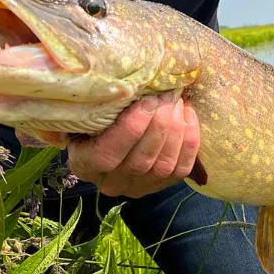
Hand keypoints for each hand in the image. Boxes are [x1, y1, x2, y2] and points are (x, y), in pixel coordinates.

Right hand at [67, 95, 199, 198]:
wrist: (114, 130)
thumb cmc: (100, 114)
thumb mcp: (91, 108)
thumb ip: (101, 102)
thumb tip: (125, 85)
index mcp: (84, 163)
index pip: (106, 156)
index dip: (130, 129)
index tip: (148, 101)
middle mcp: (110, 182)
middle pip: (140, 161)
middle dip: (160, 125)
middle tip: (168, 96)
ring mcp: (138, 187)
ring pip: (163, 166)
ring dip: (176, 130)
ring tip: (177, 102)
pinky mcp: (162, 185)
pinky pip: (181, 169)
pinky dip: (190, 141)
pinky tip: (187, 114)